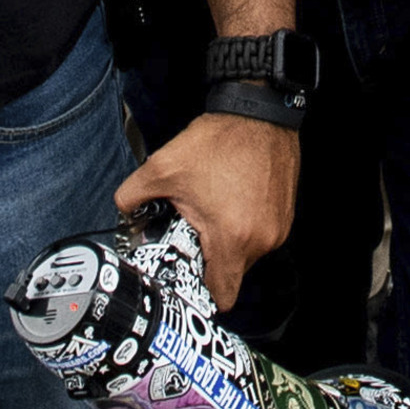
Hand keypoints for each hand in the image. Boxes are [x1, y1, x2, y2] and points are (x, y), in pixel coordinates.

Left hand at [115, 111, 300, 304]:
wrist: (258, 112)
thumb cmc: (220, 140)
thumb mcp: (163, 167)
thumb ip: (133, 196)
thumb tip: (123, 210)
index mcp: (232, 237)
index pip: (222, 296)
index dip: (202, 293)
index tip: (189, 278)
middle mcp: (262, 239)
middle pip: (233, 274)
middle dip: (212, 259)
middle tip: (194, 233)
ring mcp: (278, 227)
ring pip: (248, 254)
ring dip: (230, 241)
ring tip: (214, 211)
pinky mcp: (286, 214)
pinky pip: (262, 235)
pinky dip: (246, 226)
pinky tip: (231, 201)